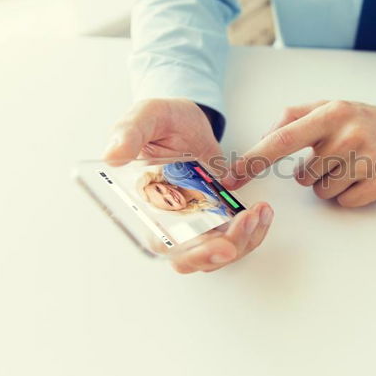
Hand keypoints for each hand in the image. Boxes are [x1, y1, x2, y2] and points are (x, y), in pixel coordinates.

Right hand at [103, 98, 273, 271]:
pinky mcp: (219, 214)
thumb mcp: (145, 117)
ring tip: (260, 211)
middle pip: (198, 258)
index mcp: (147, 207)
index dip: (194, 254)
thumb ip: (129, 133)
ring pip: (222, 251)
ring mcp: (198, 220)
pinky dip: (254, 229)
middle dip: (226, 249)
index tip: (222, 248)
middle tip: (246, 224)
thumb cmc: (161, 121)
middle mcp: (172, 221)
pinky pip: (237, 236)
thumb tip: (113, 155)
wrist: (187, 117)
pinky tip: (262, 211)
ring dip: (246, 239)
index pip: (166, 246)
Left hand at [224, 100, 375, 206]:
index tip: (232, 176)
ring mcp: (366, 161)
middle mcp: (348, 135)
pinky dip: (347, 194)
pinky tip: (363, 177)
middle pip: (302, 176)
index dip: (254, 159)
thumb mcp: (328, 108)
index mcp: (331, 114)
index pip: (283, 139)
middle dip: (310, 172)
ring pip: (321, 192)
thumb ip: (292, 118)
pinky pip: (343, 202)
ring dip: (329, 184)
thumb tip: (263, 140)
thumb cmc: (361, 121)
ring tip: (350, 166)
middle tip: (334, 157)